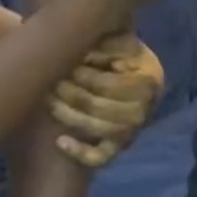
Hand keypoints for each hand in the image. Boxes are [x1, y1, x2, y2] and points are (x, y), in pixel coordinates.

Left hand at [48, 33, 164, 167]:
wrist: (125, 68)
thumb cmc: (117, 50)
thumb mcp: (118, 40)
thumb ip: (106, 45)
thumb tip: (85, 54)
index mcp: (149, 81)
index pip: (114, 85)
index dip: (88, 76)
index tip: (68, 64)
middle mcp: (143, 110)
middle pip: (103, 108)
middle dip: (74, 93)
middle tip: (52, 80)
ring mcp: (131, 131)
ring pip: (98, 130)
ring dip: (69, 114)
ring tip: (48, 99)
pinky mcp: (117, 147)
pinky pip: (100, 157)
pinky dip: (81, 152)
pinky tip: (60, 141)